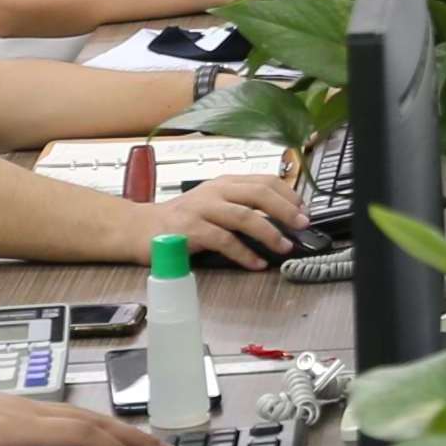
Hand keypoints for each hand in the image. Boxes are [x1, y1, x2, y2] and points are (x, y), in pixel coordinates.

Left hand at [0, 377, 164, 445]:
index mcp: (19, 426)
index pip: (81, 436)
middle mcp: (28, 411)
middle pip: (91, 420)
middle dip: (130, 435)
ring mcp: (21, 407)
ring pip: (80, 415)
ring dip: (115, 428)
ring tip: (140, 442)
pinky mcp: (12, 408)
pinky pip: (65, 414)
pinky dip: (91, 423)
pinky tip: (92, 432)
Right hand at [160, 175, 303, 269]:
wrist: (141, 228)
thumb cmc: (182, 218)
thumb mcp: (215, 203)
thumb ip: (242, 205)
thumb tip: (282, 218)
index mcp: (225, 183)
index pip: (264, 181)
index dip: (288, 195)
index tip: (304, 211)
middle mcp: (215, 191)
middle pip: (258, 194)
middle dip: (285, 210)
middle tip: (302, 225)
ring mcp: (202, 210)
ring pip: (244, 216)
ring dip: (269, 232)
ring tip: (285, 246)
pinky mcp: (190, 231)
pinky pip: (224, 241)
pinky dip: (244, 254)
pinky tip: (257, 263)